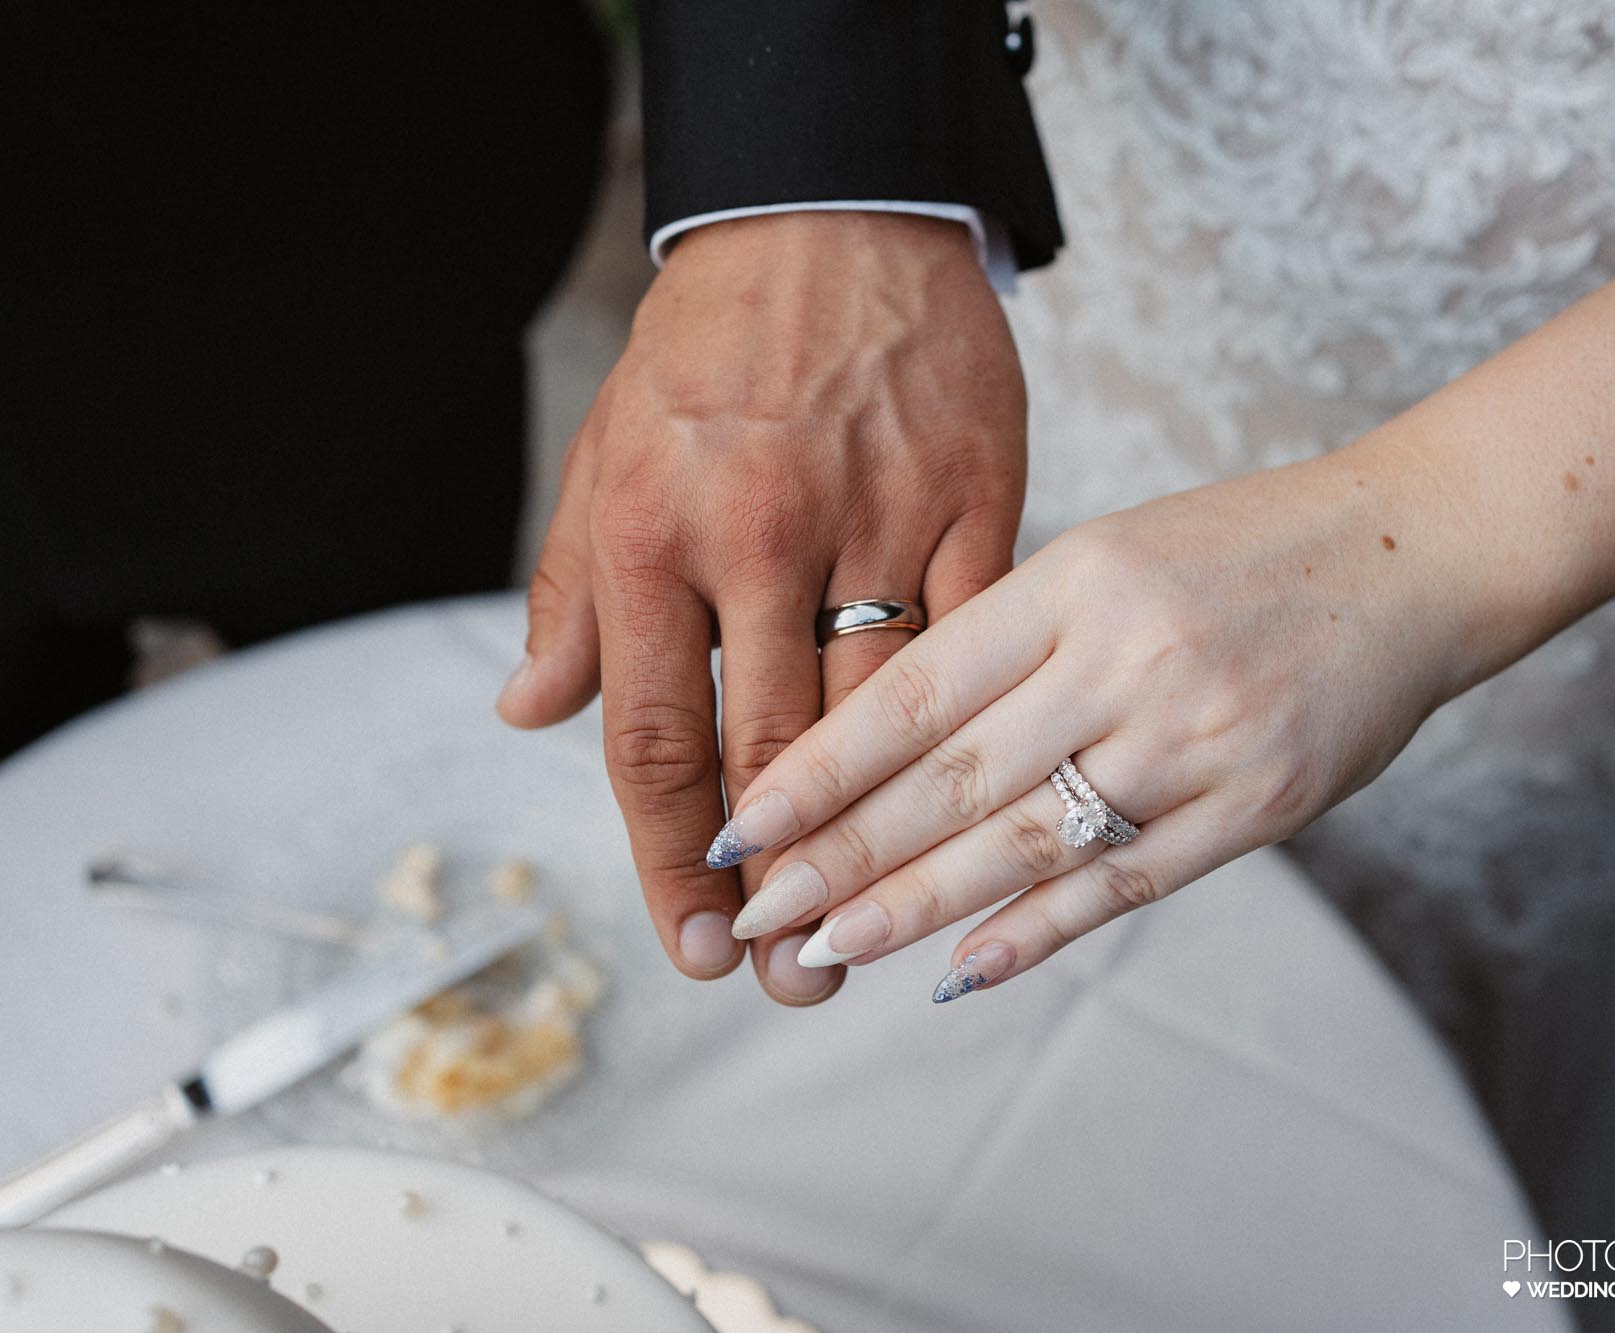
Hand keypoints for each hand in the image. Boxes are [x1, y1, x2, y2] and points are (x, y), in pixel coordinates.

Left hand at [497, 211, 1025, 1002]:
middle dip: (780, 883)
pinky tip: (969, 803)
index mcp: (649, 535)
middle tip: (792, 976)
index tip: (698, 945)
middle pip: (771, 752)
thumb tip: (528, 713)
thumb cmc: (709, 344)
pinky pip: (970, 643)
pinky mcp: (973, 500)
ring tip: (874, 927)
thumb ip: (569, 594)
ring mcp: (875, 518)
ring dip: (878, 836)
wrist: (830, 212)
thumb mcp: (604, 454)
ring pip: (881, 716)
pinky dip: (967, 733)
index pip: (655, 742)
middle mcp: (756, 537)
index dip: (672, 863)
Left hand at [716, 450, 1490, 1000]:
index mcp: (1077, 579)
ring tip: (829, 948)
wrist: (1416, 553)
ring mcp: (1196, 738)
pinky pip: (1124, 884)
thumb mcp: (1112, 552)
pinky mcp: (1258, 807)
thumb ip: (1012, 638)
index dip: (821, 767)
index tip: (744, 823)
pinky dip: (1036, 932)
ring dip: (917, 907)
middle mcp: (1129, 658)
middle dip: (841, 855)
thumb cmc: (1247, 548)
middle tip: (756, 911)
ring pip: (1027, 842)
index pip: (918, 689)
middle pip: (954, 778)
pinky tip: (961, 970)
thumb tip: (890, 748)